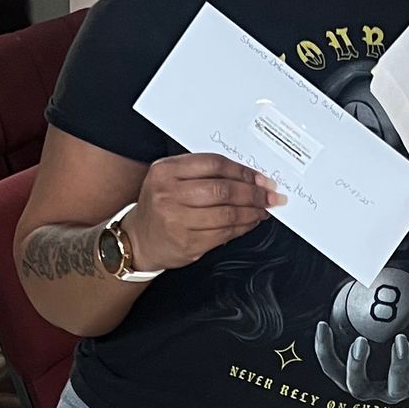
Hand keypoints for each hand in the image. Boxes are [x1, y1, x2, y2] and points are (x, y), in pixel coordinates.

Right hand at [128, 153, 280, 269]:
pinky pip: (224, 233)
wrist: (139, 239)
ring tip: (264, 209)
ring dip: (252, 212)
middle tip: (270, 195)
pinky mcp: (188, 243)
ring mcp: (177, 220)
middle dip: (253, 193)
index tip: (260, 178)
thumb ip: (201, 172)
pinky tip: (251, 222)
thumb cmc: (160, 206)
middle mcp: (169, 194)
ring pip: (227, 213)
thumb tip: (248, 177)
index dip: (242, 171)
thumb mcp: (170, 179)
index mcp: (166, 171)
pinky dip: (243, 227)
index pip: (214, 164)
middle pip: (223, 189)